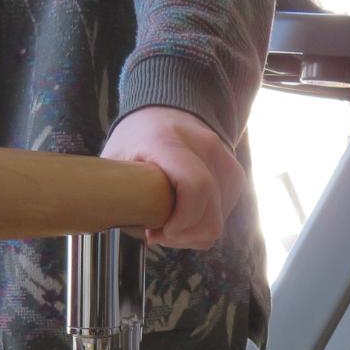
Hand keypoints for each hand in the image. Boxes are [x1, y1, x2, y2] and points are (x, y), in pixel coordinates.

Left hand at [102, 105, 245, 249]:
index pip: (196, 186)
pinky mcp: (235, 175)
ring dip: (192, 233)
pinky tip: (182, 216)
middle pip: (211, 215)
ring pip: (218, 221)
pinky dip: (202, 225)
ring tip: (168, 224)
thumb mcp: (114, 160)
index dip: (182, 222)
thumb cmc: (135, 140)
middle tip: (156, 234)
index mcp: (169, 141)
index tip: (157, 232)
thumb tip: (131, 232)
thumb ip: (117, 192)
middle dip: (182, 237)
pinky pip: (222, 216)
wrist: (165, 112)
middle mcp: (206, 147)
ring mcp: (225, 161)